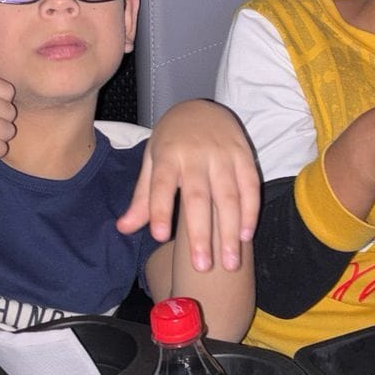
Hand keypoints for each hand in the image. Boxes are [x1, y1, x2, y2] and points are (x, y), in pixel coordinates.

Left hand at [117, 100, 259, 271]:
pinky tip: (246, 236)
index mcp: (167, 156)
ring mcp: (222, 155)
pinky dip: (250, 212)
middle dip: (199, 234)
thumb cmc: (172, 142)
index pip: (161, 185)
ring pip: (228, 196)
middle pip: (198, 197)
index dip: (161, 210)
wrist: (202, 107)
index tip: (160, 236)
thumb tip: (124, 229)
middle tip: (202, 267)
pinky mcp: (244, 156)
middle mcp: (195, 155)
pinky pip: (250, 186)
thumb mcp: (152, 162)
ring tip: (230, 263)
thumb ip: (142, 198)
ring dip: (230, 231)